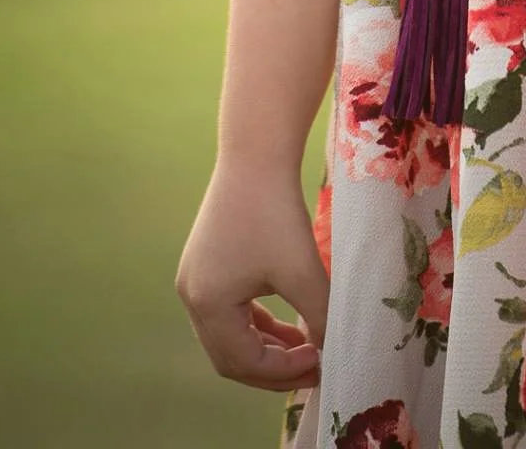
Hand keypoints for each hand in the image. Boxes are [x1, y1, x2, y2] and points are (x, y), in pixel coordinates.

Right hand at [175, 159, 330, 391]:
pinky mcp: (205, 263)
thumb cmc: (277, 213)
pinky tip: (288, 321)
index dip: (283, 372)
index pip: (243, 362)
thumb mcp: (303, 271)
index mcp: (207, 305)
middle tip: (313, 365)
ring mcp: (194, 280)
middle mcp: (191, 297)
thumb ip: (319, 317)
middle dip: (272, 366)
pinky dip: (257, 322)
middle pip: (230, 355)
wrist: (256, 154)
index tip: (320, 362)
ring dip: (265, 345)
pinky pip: (229, 310)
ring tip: (306, 344)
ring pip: (229, 334)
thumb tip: (333, 350)